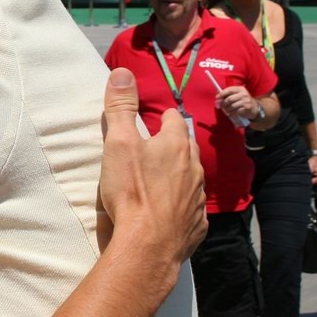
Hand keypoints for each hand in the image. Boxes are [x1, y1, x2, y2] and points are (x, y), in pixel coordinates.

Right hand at [99, 68, 206, 272]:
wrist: (149, 245)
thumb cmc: (133, 191)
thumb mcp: (119, 143)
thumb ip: (121, 107)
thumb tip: (122, 71)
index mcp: (176, 145)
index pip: (173, 119)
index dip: (160, 116)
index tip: (150, 119)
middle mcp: (193, 168)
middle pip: (186, 147)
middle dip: (172, 143)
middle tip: (153, 146)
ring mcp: (197, 197)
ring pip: (191, 176)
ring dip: (178, 173)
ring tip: (160, 178)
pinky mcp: (197, 224)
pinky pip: (191, 207)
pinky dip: (180, 204)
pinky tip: (168, 210)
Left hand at [215, 84, 256, 123]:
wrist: (255, 107)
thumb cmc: (243, 100)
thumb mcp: (237, 94)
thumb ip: (228, 94)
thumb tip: (217, 95)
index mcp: (241, 89)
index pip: (229, 90)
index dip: (222, 94)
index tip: (217, 97)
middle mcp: (244, 94)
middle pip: (229, 99)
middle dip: (224, 103)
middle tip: (221, 106)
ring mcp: (246, 101)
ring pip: (232, 106)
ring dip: (227, 109)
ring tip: (227, 110)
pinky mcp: (247, 108)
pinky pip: (236, 111)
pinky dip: (232, 113)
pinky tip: (233, 112)